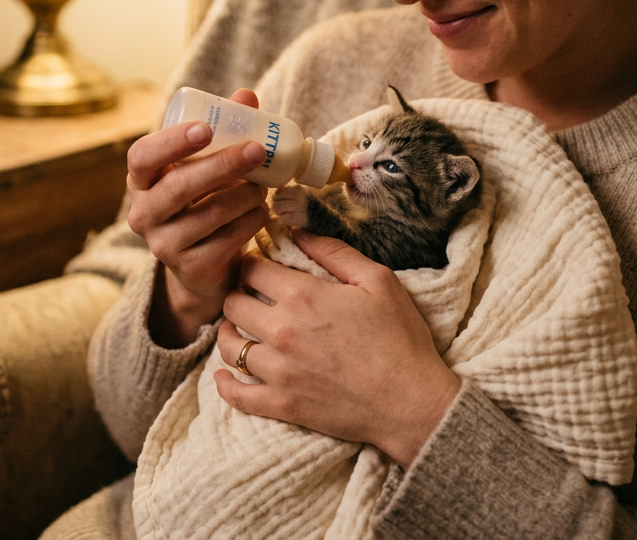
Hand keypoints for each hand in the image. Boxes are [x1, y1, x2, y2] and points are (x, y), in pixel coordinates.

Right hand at [127, 88, 270, 347]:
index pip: (142, 157)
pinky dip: (252, 220)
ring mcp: (164, 245)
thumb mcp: (206, 164)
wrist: (203, 266)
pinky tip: (261, 211)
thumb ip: (224, 129)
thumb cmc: (204, 200)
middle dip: (222, 165)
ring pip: (210, 214)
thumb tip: (246, 96)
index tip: (206, 128)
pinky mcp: (191, 269)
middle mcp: (143, 214)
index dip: (171, 141)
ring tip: (264, 185)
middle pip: (178, 187)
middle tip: (258, 150)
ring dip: (246, 195)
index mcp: (141, 180)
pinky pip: (228, 240)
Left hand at [213, 229, 460, 466]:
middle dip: (239, 294)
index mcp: (302, 296)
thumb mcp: (378, 280)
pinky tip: (224, 376)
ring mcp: (277, 371)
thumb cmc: (400, 338)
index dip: (252, 263)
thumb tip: (298, 232)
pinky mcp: (281, 404)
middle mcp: (281, 330)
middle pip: (232, 304)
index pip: (252, 269)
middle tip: (252, 297)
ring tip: (242, 330)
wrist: (412, 402)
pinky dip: (224, 385)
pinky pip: (236, 395)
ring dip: (229, 333)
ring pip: (227, 346)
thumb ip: (334, 251)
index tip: (260, 267)